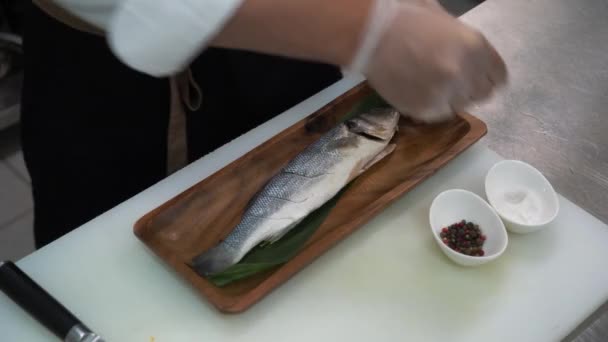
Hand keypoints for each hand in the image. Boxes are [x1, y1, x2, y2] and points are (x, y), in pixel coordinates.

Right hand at [348, 0, 507, 122]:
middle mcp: (464, 74)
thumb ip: (463, 40)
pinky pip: (436, 114)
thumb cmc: (403, 17)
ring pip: (459, 106)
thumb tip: (468, 53)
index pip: (499, 77)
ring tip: (431, 85)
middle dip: (471, 88)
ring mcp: (443, 95)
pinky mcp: (422, 109)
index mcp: (475, 47)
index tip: (479, 78)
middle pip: (483, 95)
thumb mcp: (444, 19)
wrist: (368, 34)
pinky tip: (417, 89)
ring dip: (450, 98)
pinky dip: (430, 105)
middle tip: (454, 82)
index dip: (488, 77)